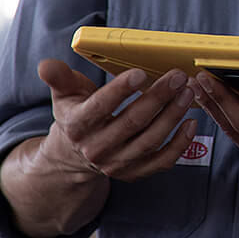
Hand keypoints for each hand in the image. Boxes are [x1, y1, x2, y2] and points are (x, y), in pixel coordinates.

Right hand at [37, 58, 198, 182]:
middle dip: (158, 97)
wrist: (75, 155)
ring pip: (150, 140)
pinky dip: (180, 144)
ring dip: (173, 116)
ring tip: (188, 92)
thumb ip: (58, 78)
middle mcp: (96, 148)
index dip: (120, 90)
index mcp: (77, 126)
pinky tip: (192, 122)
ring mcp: (117, 163)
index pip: (99, 107)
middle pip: (132, 122)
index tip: (140, 72)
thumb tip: (46, 65)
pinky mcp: (134, 173)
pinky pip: (161, 161)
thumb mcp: (64, 95)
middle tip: (178, 76)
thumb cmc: (76, 115)